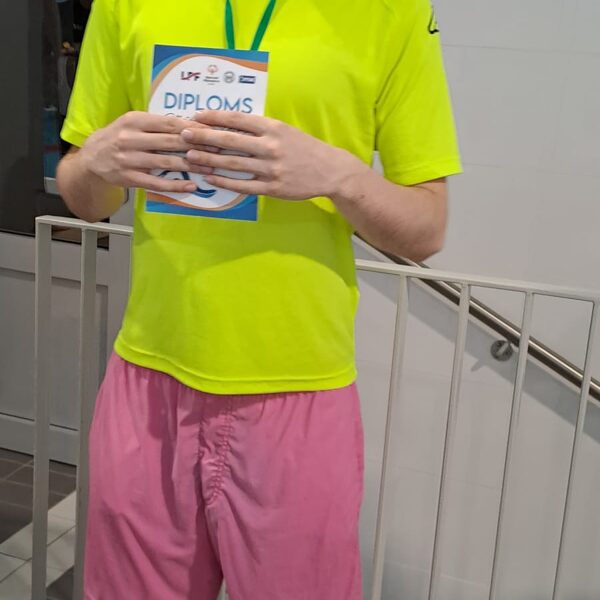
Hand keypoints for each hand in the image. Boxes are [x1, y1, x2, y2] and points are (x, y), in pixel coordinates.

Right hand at [80, 111, 213, 193]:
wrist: (91, 158)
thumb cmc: (119, 137)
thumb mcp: (133, 123)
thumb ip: (157, 125)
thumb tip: (190, 125)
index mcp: (134, 121)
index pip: (169, 123)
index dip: (191, 128)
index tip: (211, 131)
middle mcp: (130, 138)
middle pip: (169, 142)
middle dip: (196, 146)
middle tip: (217, 149)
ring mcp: (129, 159)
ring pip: (166, 162)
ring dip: (190, 166)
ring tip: (210, 167)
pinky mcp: (130, 178)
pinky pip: (157, 182)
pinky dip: (175, 185)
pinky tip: (191, 186)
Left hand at [181, 111, 358, 199]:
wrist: (330, 170)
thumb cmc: (304, 148)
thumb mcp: (285, 131)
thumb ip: (260, 129)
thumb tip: (229, 126)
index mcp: (273, 127)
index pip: (237, 119)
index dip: (214, 117)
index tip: (196, 116)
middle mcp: (270, 146)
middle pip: (230, 140)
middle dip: (204, 137)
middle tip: (183, 135)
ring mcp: (271, 168)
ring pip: (233, 163)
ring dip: (209, 160)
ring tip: (190, 157)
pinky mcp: (272, 187)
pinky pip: (243, 185)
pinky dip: (224, 181)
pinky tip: (210, 178)